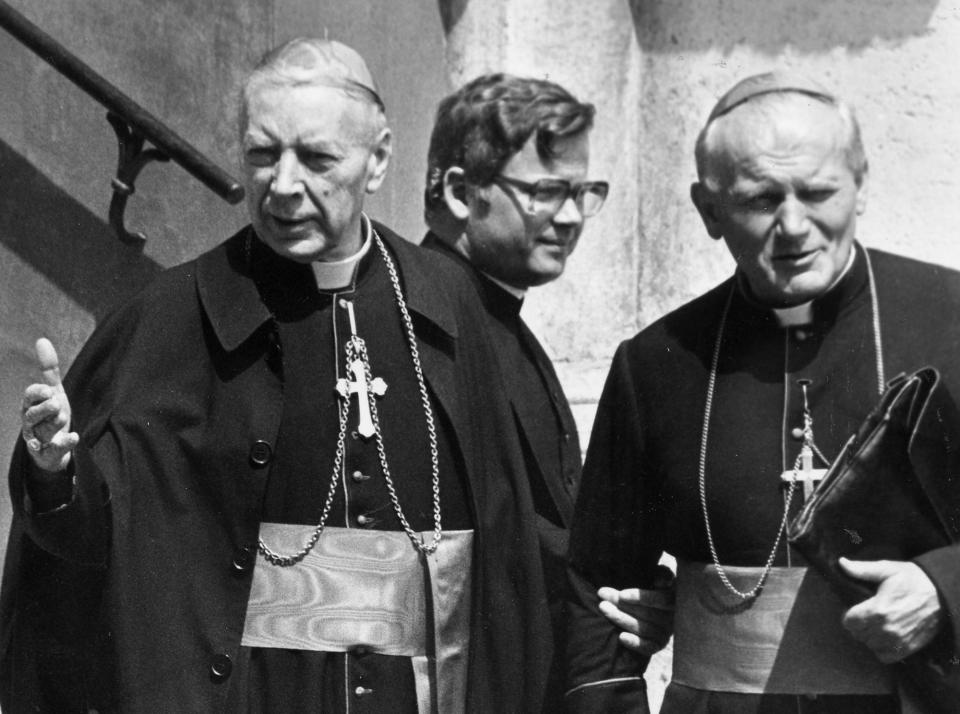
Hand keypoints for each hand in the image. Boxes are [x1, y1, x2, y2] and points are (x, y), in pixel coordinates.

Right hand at [20, 338, 78, 472]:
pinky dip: (65, 443)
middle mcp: (31, 422)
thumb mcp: (53, 391)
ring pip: (43, 430)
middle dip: (46, 408)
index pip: (30, 396)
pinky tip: (74, 436)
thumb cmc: (49, 415)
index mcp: (31, 405)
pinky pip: (55, 448)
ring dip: (55, 422)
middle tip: (57, 405)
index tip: (49, 390)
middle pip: (34, 414)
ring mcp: (38, 438)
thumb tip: (42, 340)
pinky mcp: (49, 452)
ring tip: (63, 417)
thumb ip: (49, 369)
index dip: (38, 392)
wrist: (52, 448)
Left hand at [598, 567, 674, 655]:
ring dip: (622, 619)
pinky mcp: (658, 644)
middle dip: (623, 604)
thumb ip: (663, 573)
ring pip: (644, 629)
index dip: (642, 597)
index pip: (662, 600)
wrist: (655, 605)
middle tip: (602, 594)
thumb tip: (661, 581)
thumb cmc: (655, 583)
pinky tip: (621, 637)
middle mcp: (673, 617)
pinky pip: (648, 647)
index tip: (622, 594)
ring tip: (603, 608)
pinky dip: (635, 643)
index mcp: (675, 599)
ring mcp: (666, 633)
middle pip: (648, 614)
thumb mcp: (661, 575)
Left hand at [840, 557, 942, 662]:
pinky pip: (884, 656)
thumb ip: (862, 570)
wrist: (941, 594)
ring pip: (869, 645)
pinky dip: (881, 649)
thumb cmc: (912, 580)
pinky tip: (884, 637)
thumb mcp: (887, 570)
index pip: (849, 622)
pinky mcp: (908, 648)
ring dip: (869, 636)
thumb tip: (841, 563)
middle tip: (867, 615)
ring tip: (876, 624)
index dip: (849, 614)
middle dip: (858, 624)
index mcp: (878, 609)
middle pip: (858, 634)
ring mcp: (898, 640)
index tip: (856, 609)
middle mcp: (886, 628)